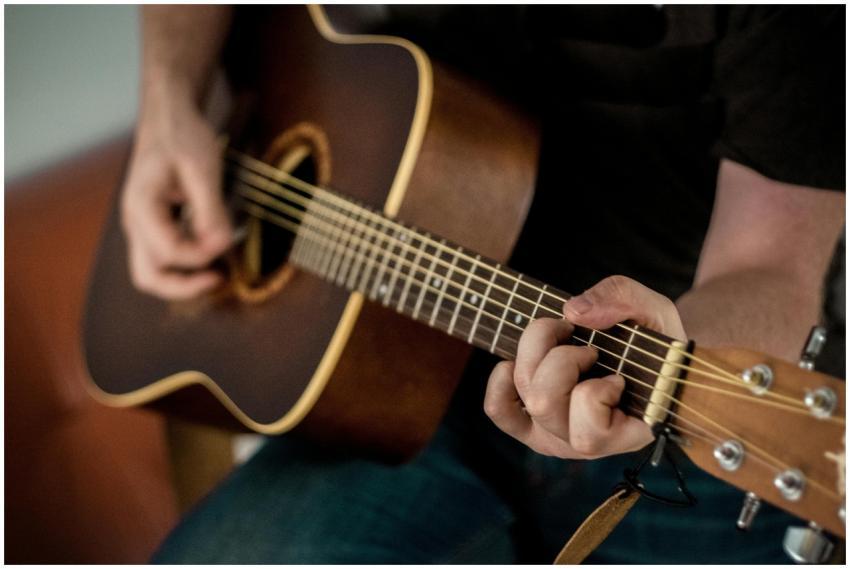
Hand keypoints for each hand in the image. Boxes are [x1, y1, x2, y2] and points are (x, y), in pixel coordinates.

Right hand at [121, 90, 232, 299]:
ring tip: (218, 271)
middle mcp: (135, 222)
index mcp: (141, 207)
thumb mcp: (202, 168)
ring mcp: (141, 227)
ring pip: (153, 272)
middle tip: (220, 278)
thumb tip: (221, 245)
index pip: (170, 252)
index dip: (202, 255)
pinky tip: (211, 252)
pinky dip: (186, 264)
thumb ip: (210, 209)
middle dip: (185, 286)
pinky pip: (164, 257)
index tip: (228, 240)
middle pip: (149, 277)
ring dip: (184, 279)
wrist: (168, 117)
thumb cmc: (182, 136)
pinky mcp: (154, 226)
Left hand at [484, 275, 686, 458]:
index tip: (618, 374)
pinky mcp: (530, 424)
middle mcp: (585, 444)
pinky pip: (499, 408)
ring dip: (537, 355)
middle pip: (544, 403)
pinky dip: (501, 380)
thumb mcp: (654, 311)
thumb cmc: (655, 340)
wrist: (646, 356)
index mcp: (625, 435)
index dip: (597, 391)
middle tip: (588, 347)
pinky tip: (520, 360)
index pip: (590, 434)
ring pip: (525, 397)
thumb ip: (623, 300)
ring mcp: (554, 435)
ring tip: (563, 341)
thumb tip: (573, 312)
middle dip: (562, 358)